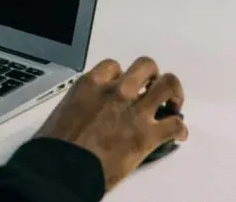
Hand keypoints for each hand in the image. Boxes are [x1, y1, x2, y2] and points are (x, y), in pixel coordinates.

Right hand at [34, 57, 188, 190]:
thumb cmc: (56, 146)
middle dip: (152, 76)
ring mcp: (134, 111)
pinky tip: (177, 134)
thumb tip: (90, 110)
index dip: (121, 75)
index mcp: (90, 85)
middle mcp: (116, 92)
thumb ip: (83, 103)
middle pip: (145, 66)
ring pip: (168, 86)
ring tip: (173, 104)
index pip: (114, 65)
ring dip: (173, 94)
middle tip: (152, 87)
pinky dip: (179, 129)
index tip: (123, 84)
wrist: (63, 169)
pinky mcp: (148, 135)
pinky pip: (176, 124)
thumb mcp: (64, 111)